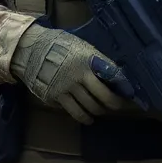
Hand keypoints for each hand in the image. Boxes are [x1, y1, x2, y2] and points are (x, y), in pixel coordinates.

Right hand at [8, 24, 127, 124]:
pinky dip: (81, 115)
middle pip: (103, 98)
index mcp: (88, 62)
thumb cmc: (61, 46)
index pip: (113, 76)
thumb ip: (97, 60)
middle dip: (113, 104)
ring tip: (99, 113)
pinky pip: (71, 111)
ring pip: (87, 109)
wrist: (31, 50)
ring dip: (96, 113)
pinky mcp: (54, 98)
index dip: (123, 87)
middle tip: (116, 106)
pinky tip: (85, 116)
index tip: (129, 93)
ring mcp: (65, 90)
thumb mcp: (82, 47)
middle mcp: (78, 77)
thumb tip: (114, 74)